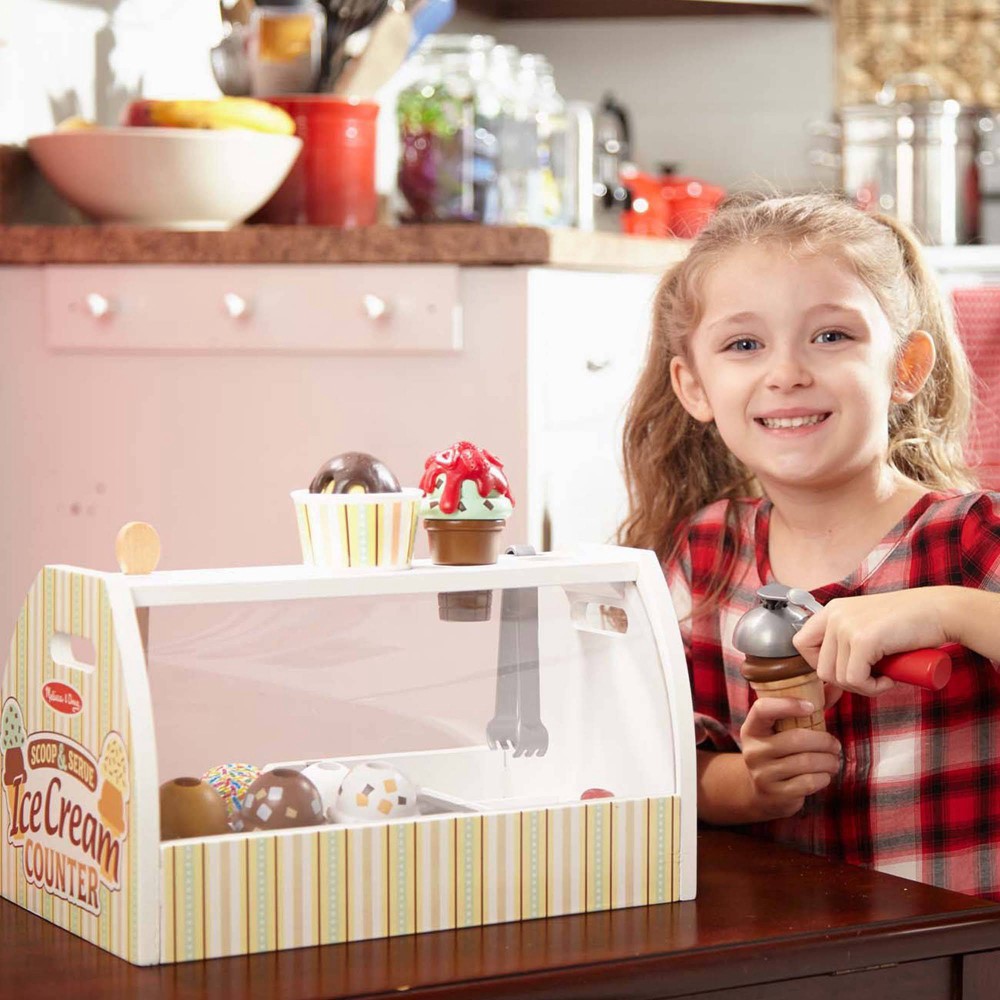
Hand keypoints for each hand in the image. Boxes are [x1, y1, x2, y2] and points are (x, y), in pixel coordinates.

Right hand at [740, 698, 841, 820]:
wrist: (762, 792)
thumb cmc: (780, 752)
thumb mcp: (785, 730)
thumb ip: (810, 708)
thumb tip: (837, 686)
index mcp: (752, 728)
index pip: (762, 709)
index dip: (787, 705)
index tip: (810, 707)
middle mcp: (753, 750)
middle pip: (796, 739)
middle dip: (824, 741)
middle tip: (835, 744)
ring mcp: (763, 774)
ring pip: (806, 762)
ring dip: (829, 760)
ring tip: (834, 760)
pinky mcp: (776, 794)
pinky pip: (809, 783)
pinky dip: (824, 777)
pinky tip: (825, 775)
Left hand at [792, 589, 951, 698]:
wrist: (940, 611)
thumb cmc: (909, 622)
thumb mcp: (866, 626)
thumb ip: (846, 640)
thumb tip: (830, 675)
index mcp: (831, 610)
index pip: (801, 644)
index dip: (819, 664)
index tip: (845, 670)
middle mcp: (834, 615)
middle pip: (820, 668)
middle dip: (846, 682)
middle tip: (871, 678)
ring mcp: (846, 626)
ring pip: (837, 677)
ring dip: (862, 687)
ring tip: (884, 676)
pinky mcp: (863, 639)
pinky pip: (855, 679)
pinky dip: (872, 688)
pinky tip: (889, 678)